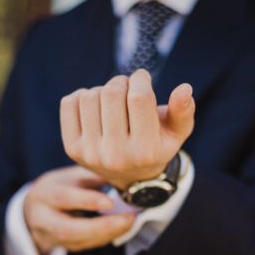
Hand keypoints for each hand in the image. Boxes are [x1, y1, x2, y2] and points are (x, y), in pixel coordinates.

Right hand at [23, 166, 135, 254]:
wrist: (36, 209)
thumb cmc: (59, 187)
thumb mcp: (71, 176)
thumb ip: (93, 176)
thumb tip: (123, 176)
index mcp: (44, 195)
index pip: (64, 198)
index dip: (87, 201)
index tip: (110, 202)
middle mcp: (43, 219)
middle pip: (69, 229)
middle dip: (102, 226)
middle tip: (129, 218)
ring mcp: (52, 237)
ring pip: (80, 241)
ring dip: (109, 233)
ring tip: (130, 221)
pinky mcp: (65, 246)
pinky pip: (87, 245)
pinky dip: (107, 237)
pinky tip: (122, 227)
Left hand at [60, 69, 194, 189]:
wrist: (129, 175)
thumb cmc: (156, 144)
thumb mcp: (176, 132)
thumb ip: (183, 111)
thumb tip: (185, 89)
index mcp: (145, 150)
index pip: (139, 97)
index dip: (140, 79)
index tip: (142, 79)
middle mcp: (116, 155)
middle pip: (111, 93)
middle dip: (121, 82)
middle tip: (127, 89)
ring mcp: (90, 153)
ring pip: (90, 96)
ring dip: (102, 90)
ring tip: (113, 101)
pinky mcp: (72, 148)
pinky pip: (69, 103)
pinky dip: (82, 96)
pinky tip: (96, 107)